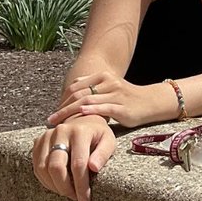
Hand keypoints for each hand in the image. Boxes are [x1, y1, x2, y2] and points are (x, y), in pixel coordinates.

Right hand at [32, 115, 114, 200]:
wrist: (84, 119)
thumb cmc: (98, 134)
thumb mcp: (109, 141)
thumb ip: (103, 154)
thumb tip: (93, 168)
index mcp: (81, 132)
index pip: (78, 163)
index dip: (81, 185)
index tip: (85, 200)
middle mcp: (61, 132)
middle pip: (56, 167)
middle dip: (64, 188)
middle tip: (75, 197)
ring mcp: (47, 136)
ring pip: (43, 168)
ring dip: (54, 186)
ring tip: (67, 192)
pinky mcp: (38, 141)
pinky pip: (36, 166)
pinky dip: (45, 180)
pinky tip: (56, 185)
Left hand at [48, 71, 168, 128]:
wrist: (151, 102)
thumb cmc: (126, 99)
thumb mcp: (109, 89)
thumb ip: (92, 89)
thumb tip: (70, 95)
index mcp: (103, 76)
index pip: (76, 86)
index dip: (62, 99)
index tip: (54, 112)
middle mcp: (109, 82)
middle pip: (79, 94)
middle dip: (63, 108)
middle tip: (51, 120)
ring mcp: (116, 94)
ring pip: (88, 101)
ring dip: (70, 112)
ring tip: (59, 124)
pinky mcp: (123, 107)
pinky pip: (104, 108)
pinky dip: (91, 111)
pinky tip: (81, 116)